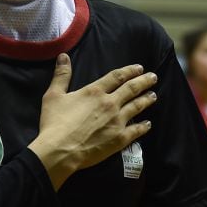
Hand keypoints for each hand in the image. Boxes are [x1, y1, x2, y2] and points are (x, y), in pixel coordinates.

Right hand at [29, 55, 157, 188]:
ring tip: (153, 95)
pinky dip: (143, 126)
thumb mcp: (53, 95)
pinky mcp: (119, 138)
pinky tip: (148, 124)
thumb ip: (61, 75)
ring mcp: (117, 121)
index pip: (117, 77)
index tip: (139, 67)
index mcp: (95, 91)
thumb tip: (63, 56)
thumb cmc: (54, 122)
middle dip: (144, 81)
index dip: (129, 71)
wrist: (60, 150)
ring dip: (146, 100)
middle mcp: (110, 103)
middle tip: (153, 77)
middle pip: (131, 89)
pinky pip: (136, 130)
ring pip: (137, 106)